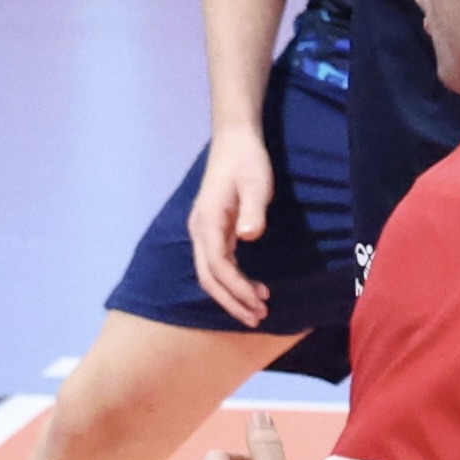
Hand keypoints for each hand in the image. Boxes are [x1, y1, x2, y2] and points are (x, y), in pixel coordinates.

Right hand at [185, 123, 277, 328]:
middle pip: (208, 278)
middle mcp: (199, 230)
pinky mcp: (210, 228)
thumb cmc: (248, 161)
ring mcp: (202, 230)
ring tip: (257, 308)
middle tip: (258, 319)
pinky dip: (230, 281)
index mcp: (208, 222)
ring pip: (209, 274)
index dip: (237, 290)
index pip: (218, 267)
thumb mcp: (257, 183)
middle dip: (232, 302)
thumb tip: (250, 236)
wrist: (235, 140)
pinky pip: (215, 264)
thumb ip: (254, 209)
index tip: (260, 303)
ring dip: (230, 295)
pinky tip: (249, 287)